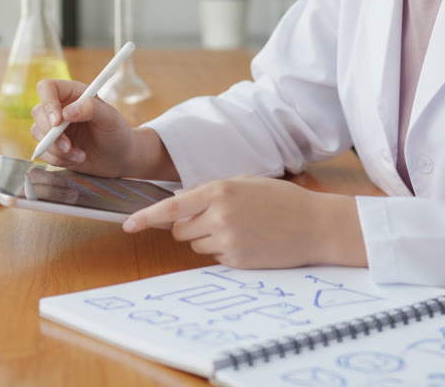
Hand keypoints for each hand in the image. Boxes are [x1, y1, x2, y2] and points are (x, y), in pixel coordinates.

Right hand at [30, 78, 141, 178]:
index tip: (58, 122)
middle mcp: (60, 107)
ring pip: (37, 133)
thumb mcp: (110, 118)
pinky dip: (57, 159)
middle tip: (69, 147)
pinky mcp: (52, 145)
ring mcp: (53, 127)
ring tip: (80, 155)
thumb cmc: (117, 133)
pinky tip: (76, 159)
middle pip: (38, 112)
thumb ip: (91, 109)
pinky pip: (43, 151)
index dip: (48, 103)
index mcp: (72, 93)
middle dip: (52, 134)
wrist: (119, 158)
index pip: (46, 88)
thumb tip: (67, 112)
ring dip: (56, 149)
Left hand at [121, 177, 367, 269]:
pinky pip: (215, 258)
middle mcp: (219, 216)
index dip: (146, 218)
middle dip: (188, 227)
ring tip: (240, 229)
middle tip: (215, 219)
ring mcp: (228, 240)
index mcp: (219, 190)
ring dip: (208, 239)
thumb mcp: (245, 183)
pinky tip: (249, 241)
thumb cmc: (282, 201)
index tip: (128, 225)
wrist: (317, 226)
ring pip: (196, 245)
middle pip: (180, 230)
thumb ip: (210, 190)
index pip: (171, 208)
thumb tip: (179, 203)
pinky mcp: (237, 261)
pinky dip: (225, 251)